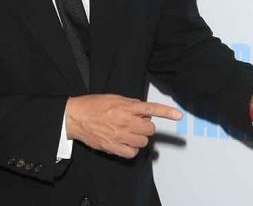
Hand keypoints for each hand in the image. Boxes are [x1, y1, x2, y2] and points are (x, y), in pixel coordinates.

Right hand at [65, 94, 181, 158]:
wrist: (74, 117)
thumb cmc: (91, 106)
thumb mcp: (112, 98)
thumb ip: (129, 103)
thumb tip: (142, 109)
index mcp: (125, 107)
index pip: (150, 109)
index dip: (166, 112)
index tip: (178, 116)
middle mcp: (124, 121)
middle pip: (149, 129)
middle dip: (145, 127)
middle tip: (136, 124)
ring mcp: (119, 135)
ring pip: (143, 142)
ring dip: (139, 138)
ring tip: (129, 133)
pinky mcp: (113, 147)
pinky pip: (132, 153)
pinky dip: (132, 149)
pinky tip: (125, 143)